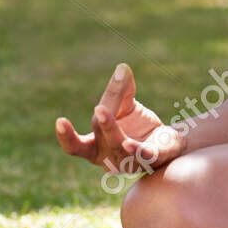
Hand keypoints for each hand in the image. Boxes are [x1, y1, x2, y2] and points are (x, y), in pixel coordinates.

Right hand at [55, 63, 187, 178]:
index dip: (67, 136)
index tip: (60, 121)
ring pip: (120, 146)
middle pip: (99, 143)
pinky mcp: (152, 158)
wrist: (167, 142)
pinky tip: (131, 144)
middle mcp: (110, 156)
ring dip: (113, 130)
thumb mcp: (124, 107)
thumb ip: (120, 91)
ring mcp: (129, 159)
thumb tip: (121, 68)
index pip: (77, 145)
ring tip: (105, 112)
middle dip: (100, 126)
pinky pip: (144, 155)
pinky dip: (138, 150)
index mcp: (95, 146)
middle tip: (98, 109)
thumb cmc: (137, 127)